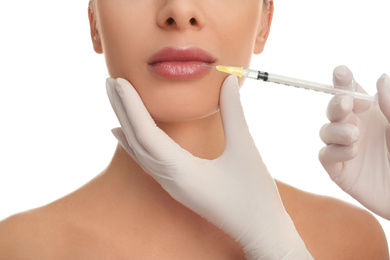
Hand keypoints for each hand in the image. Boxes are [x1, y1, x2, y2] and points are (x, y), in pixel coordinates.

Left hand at [106, 75, 312, 258]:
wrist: (260, 231)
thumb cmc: (255, 196)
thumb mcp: (245, 149)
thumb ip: (234, 112)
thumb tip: (229, 80)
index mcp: (180, 170)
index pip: (146, 132)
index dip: (131, 105)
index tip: (118, 81)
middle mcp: (169, 178)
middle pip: (137, 140)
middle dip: (123, 110)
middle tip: (109, 82)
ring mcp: (171, 184)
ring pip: (139, 151)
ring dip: (127, 124)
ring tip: (116, 101)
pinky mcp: (177, 186)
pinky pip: (147, 161)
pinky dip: (133, 144)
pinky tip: (122, 135)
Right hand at [319, 65, 389, 219]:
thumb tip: (379, 78)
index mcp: (371, 114)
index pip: (351, 92)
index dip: (343, 81)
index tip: (341, 72)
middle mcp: (355, 128)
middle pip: (334, 109)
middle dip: (335, 103)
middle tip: (345, 103)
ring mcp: (345, 149)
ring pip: (326, 131)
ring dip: (336, 129)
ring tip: (354, 135)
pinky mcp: (339, 171)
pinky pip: (326, 156)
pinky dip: (335, 151)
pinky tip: (352, 151)